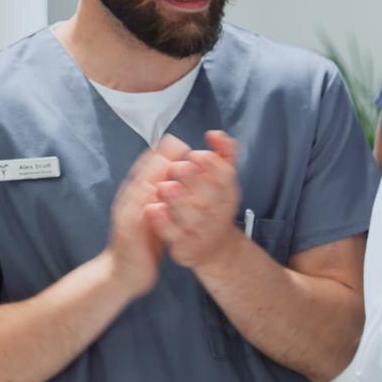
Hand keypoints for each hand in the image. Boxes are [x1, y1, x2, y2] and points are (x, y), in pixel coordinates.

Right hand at [102, 139, 180, 297]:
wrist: (123, 273)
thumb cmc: (142, 242)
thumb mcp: (157, 214)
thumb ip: (165, 195)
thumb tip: (180, 176)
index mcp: (138, 195)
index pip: (149, 169)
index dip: (164, 153)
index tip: (180, 140)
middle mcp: (129, 201)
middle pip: (143, 174)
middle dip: (159, 157)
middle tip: (176, 142)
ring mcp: (126, 216)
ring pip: (138, 190)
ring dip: (152, 176)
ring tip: (168, 161)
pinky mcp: (128, 233)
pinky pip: (136, 215)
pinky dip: (146, 203)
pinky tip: (154, 194)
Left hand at [146, 131, 244, 271]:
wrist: (214, 247)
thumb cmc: (215, 208)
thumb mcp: (224, 180)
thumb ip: (224, 154)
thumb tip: (215, 134)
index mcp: (228, 195)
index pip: (225, 178)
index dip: (212, 165)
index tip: (196, 155)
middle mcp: (218, 214)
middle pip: (208, 197)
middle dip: (194, 180)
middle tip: (178, 167)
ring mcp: (202, 231)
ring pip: (191, 217)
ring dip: (178, 201)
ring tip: (164, 187)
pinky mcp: (185, 246)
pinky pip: (173, 234)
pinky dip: (163, 223)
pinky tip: (153, 209)